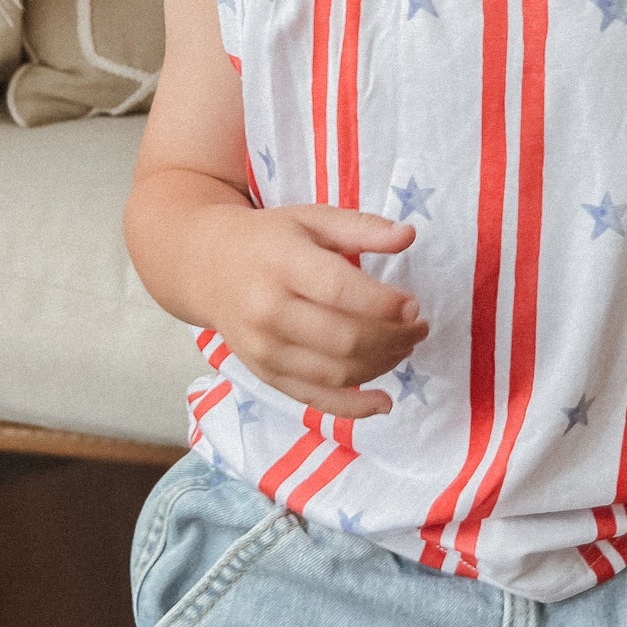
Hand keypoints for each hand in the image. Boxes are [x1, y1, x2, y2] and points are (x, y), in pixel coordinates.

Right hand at [207, 204, 427, 418]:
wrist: (206, 269)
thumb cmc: (268, 239)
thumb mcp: (311, 218)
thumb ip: (361, 228)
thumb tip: (408, 236)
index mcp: (282, 263)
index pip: (339, 291)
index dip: (384, 305)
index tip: (414, 306)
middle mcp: (268, 311)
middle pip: (344, 339)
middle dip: (394, 339)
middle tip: (420, 328)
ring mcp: (264, 349)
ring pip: (336, 373)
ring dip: (383, 365)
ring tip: (405, 346)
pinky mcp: (265, 375)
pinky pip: (315, 400)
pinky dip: (354, 408)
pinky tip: (384, 402)